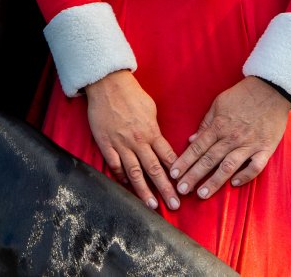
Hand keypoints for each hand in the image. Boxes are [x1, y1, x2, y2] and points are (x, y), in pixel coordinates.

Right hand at [83, 70, 180, 210]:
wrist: (108, 85)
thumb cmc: (131, 94)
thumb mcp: (150, 109)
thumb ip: (155, 128)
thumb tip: (159, 141)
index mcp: (152, 132)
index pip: (168, 157)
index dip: (177, 173)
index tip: (184, 186)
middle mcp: (138, 141)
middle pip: (155, 170)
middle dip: (166, 189)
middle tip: (174, 205)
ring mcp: (121, 144)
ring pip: (135, 173)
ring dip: (144, 191)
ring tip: (151, 205)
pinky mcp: (106, 144)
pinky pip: (114, 165)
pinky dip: (120, 177)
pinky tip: (126, 186)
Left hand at [171, 77, 290, 199]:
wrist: (271, 88)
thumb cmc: (242, 95)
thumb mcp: (219, 104)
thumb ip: (206, 124)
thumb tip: (192, 140)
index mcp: (218, 126)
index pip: (197, 147)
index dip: (184, 162)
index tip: (173, 174)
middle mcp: (231, 137)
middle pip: (209, 160)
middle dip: (193, 176)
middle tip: (181, 190)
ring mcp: (249, 144)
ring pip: (228, 166)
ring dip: (214, 181)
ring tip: (202, 194)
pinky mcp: (265, 148)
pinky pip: (255, 166)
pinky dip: (246, 176)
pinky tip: (235, 184)